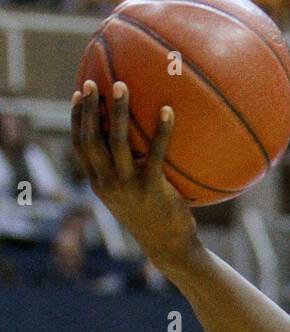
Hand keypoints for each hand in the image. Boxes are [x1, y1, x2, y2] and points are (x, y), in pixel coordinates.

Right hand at [72, 80, 198, 272]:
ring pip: (116, 142)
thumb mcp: (132, 196)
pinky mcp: (151, 189)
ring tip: (123, 86)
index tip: (77, 93)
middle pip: (91, 139)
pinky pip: (156, 153)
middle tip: (93, 82)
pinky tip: (168, 110)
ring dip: (117, 111)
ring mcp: (128, 187)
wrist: (170, 249)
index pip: (80, 147)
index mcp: (99, 184)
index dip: (76, 119)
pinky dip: (161, 130)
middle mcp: (108, 184)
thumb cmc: (154, 219)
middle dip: (88, 108)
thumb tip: (136, 140)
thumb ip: (126, 172)